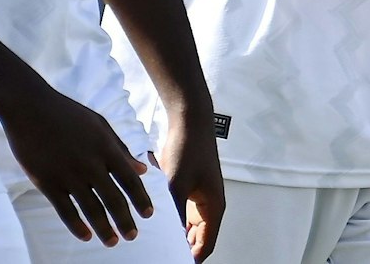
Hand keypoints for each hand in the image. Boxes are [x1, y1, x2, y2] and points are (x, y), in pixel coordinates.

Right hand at [1, 84, 153, 246]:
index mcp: (105, 147)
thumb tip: (142, 170)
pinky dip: (77, 226)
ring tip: (112, 242)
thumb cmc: (66, 113)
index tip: (148, 214)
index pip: (130, 180)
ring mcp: (68, 175)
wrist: (29, 107)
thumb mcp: (99, 125)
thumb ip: (121, 148)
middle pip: (114, 199)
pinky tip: (86, 236)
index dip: (141, 199)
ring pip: (92, 210)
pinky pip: (66, 211)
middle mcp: (90, 164)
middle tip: (132, 235)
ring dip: (104, 229)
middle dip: (125, 221)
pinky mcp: (48, 182)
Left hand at [157, 107, 225, 260]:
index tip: (175, 263)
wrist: (189, 119)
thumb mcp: (176, 184)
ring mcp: (200, 195)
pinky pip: (183, 212)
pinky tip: (156, 221)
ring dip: (177, 235)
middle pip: (199, 238)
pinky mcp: (190, 187)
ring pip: (190, 226)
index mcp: (213, 207)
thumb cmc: (188, 147)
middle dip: (183, 249)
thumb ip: (174, 212)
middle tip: (162, 255)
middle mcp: (209, 204)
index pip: (206, 245)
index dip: (192, 259)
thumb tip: (169, 237)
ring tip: (158, 243)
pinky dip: (173, 219)